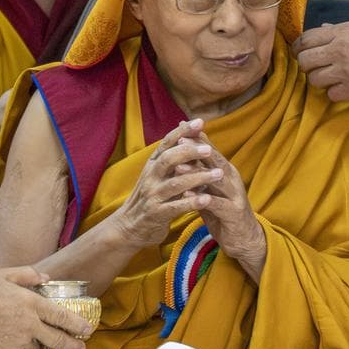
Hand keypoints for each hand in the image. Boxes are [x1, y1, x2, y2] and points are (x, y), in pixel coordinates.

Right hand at [0, 266, 94, 348]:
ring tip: (35, 338)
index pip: (61, 317)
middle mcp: (29, 325)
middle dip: (72, 344)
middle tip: (80, 346)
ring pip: (36, 347)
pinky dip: (20, 348)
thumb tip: (45, 278)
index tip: (87, 329)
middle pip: (57, 339)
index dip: (77, 324)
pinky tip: (13, 340)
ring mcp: (18, 341)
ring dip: (39, 344)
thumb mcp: (4, 275)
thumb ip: (28, 274)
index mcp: (31, 304)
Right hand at [112, 119, 219, 248]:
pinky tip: (207, 199)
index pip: (167, 142)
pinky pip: (176, 207)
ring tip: (219, 174)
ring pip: (176, 183)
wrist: (129, 227)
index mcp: (152, 164)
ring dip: (199, 177)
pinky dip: (192, 202)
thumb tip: (190, 136)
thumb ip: (172, 159)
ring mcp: (153, 195)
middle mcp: (151, 176)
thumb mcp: (157, 175)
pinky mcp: (156, 214)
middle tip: (209, 149)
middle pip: (169, 159)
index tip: (200, 122)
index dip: (182, 131)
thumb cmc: (150, 197)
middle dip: (189, 152)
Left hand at [175, 134, 266, 280]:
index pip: (211, 150)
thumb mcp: (210, 189)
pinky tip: (188, 196)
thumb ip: (199, 172)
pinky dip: (203, 199)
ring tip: (179, 166)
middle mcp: (232, 179)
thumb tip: (183, 153)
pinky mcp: (234, 213)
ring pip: (216, 180)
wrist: (243, 239)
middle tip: (180, 140)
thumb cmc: (223, 212)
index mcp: (226, 171)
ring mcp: (235, 195)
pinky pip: (217, 204)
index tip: (179, 127)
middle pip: (214, 160)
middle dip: (197, 150)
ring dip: (197, 172)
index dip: (197, 138)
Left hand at [292, 22, 348, 101]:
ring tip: (332, 78)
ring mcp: (346, 71)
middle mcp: (340, 51)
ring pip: (314, 80)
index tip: (302, 52)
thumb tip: (324, 29)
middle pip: (305, 60)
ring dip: (320, 80)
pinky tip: (345, 87)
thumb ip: (342, 30)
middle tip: (316, 66)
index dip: (300, 47)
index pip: (305, 39)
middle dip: (307, 64)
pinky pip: (331, 95)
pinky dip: (335, 93)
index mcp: (343, 33)